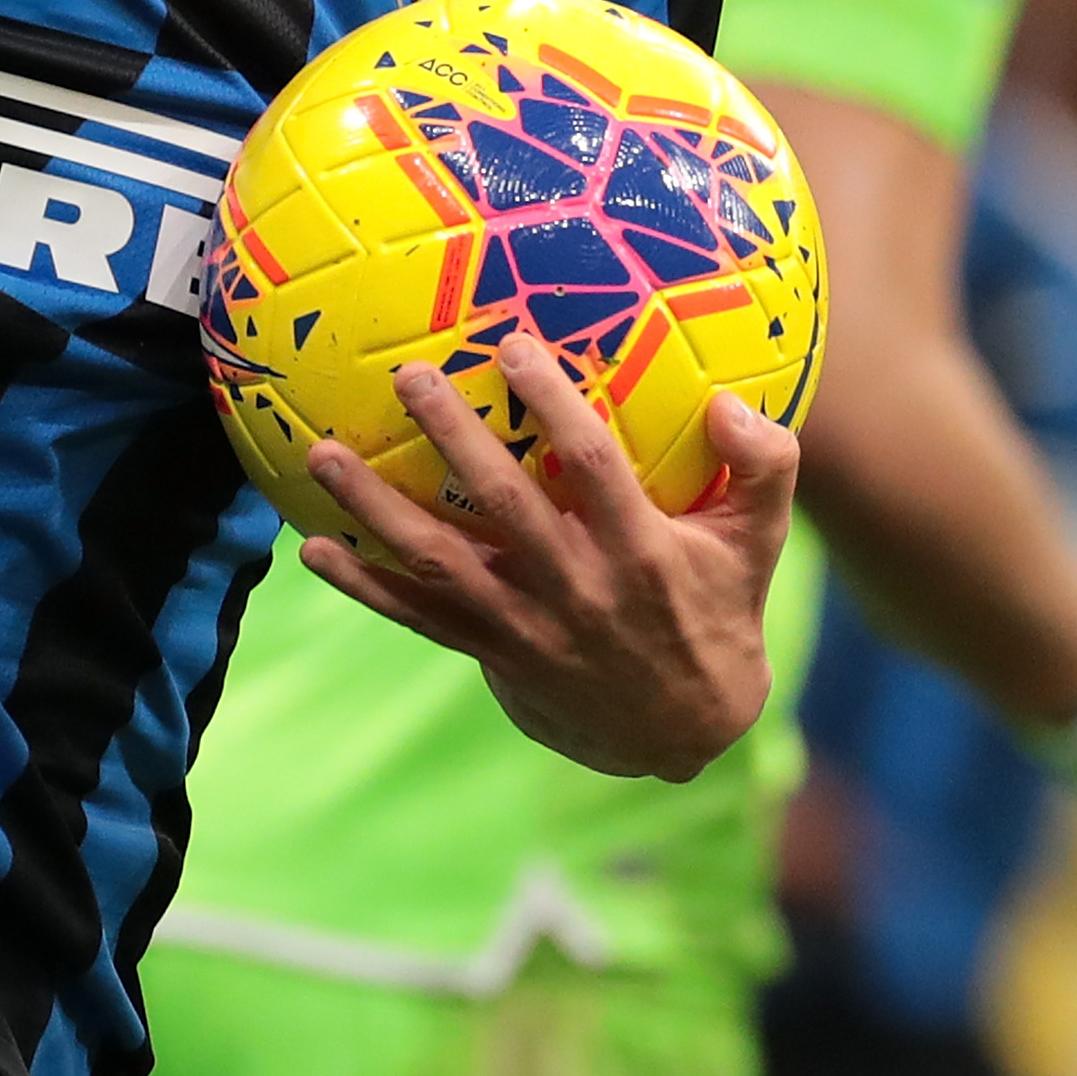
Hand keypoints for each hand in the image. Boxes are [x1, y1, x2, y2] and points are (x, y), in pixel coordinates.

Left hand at [297, 330, 793, 781]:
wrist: (686, 730)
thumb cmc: (718, 611)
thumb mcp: (759, 541)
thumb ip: (765, 464)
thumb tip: (729, 403)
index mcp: (638, 548)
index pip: (591, 463)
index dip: (551, 403)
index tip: (511, 346)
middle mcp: (574, 585)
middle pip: (501, 503)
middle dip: (451, 436)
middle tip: (408, 375)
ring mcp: (525, 625)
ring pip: (438, 562)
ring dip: (373, 509)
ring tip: (322, 455)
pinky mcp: (490, 652)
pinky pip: (415, 618)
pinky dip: (363, 586)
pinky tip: (312, 550)